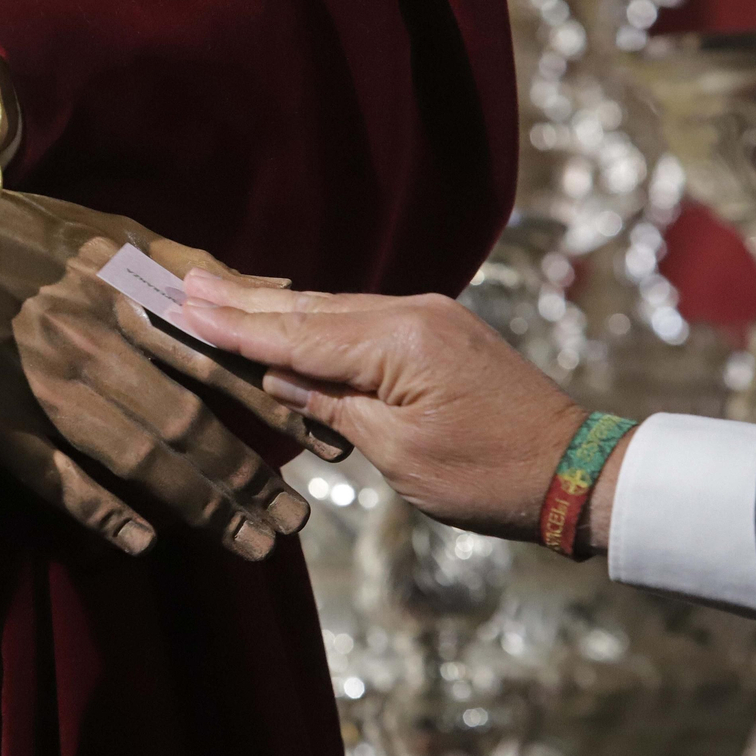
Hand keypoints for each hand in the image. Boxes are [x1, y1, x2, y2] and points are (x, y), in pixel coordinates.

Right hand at [0, 191, 327, 559]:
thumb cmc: (24, 232)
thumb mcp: (113, 231)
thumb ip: (192, 264)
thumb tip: (278, 290)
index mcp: (127, 296)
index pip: (217, 363)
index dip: (272, 408)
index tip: (322, 444)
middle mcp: (95, 344)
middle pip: (185, 422)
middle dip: (246, 475)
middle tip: (294, 521)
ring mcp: (46, 387)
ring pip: (135, 454)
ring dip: (196, 502)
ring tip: (249, 542)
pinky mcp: (0, 420)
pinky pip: (54, 473)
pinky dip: (98, 508)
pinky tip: (142, 541)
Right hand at [181, 274, 628, 549]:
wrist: (575, 471)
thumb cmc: (488, 476)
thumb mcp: (399, 453)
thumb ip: (333, 408)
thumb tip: (278, 381)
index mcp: (398, 344)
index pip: (296, 335)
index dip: (235, 325)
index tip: (181, 304)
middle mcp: (410, 313)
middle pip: (308, 308)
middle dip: (241, 299)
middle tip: (180, 279)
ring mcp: (427, 315)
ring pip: (332, 307)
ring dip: (272, 304)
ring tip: (214, 288)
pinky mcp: (437, 328)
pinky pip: (360, 317)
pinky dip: (314, 318)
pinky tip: (284, 312)